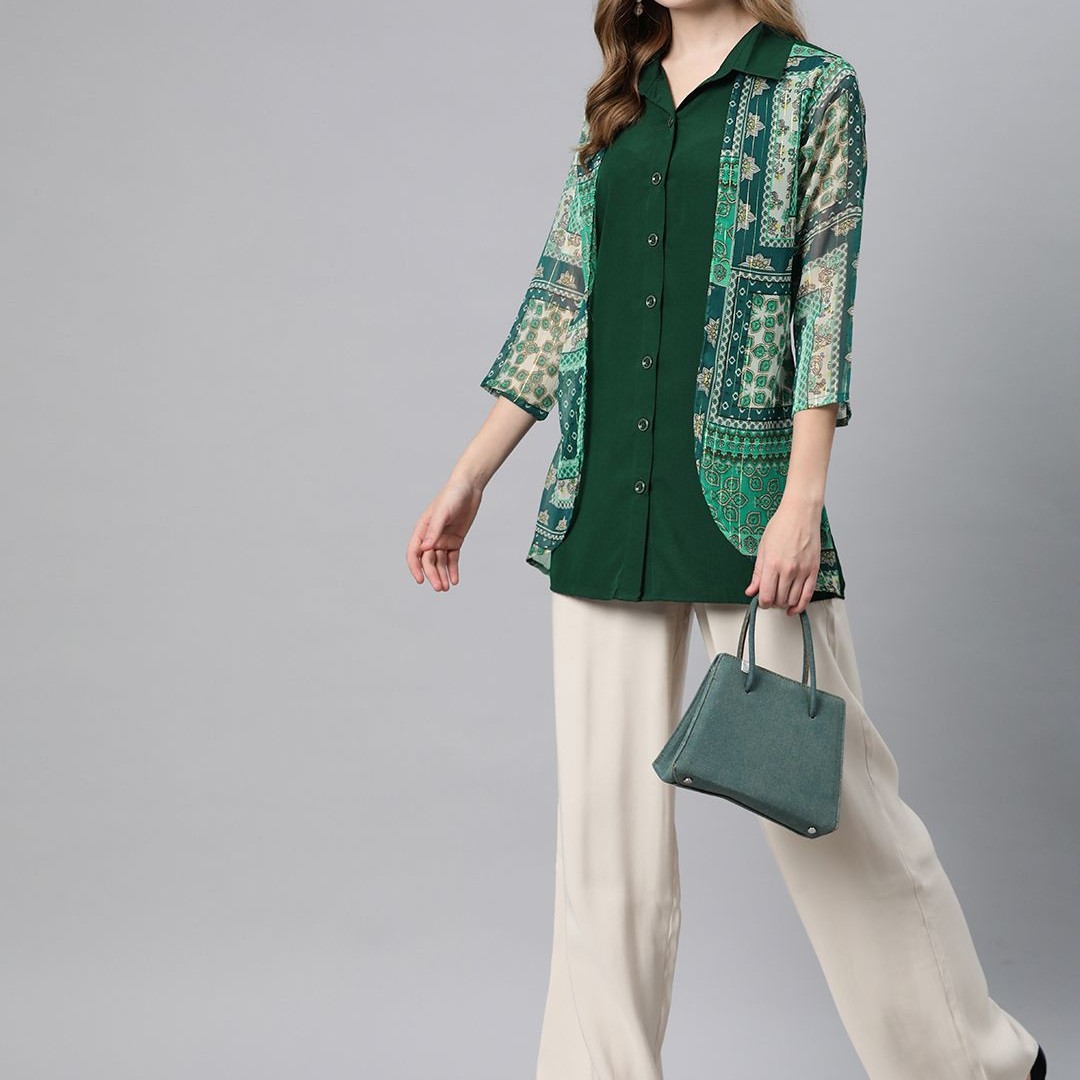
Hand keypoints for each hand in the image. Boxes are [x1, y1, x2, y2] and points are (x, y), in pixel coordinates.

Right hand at [406, 478, 483, 591]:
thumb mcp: (442, 512)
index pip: (414, 553)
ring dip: (442, 575)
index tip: (421, 580)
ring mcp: (443, 540)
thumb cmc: (452, 496)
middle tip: (439, 587)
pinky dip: (453, 570)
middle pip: (428, 561)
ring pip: (440, 562)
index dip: (415, 567)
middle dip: (432, 574)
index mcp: (422, 530)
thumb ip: (434, 530)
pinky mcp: (455, 541)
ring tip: (446, 588)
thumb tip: (425, 548)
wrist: (469, 488)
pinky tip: (454, 580)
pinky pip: (452, 558)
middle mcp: (431, 537)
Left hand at [744, 499, 821, 615]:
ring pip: (793, 600)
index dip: (762, 603)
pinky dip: (800, 605)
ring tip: (781, 598)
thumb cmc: (781, 526)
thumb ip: (757, 573)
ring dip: (785, 603)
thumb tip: (751, 590)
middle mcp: (788, 570)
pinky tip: (794, 608)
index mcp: (772, 564)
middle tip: (770, 597)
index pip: (766, 596)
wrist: (800, 514)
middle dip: (772, 603)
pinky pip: (808, 595)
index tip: (761, 600)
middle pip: (779, 600)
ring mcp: (802, 571)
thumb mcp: (762, 548)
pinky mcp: (814, 570)